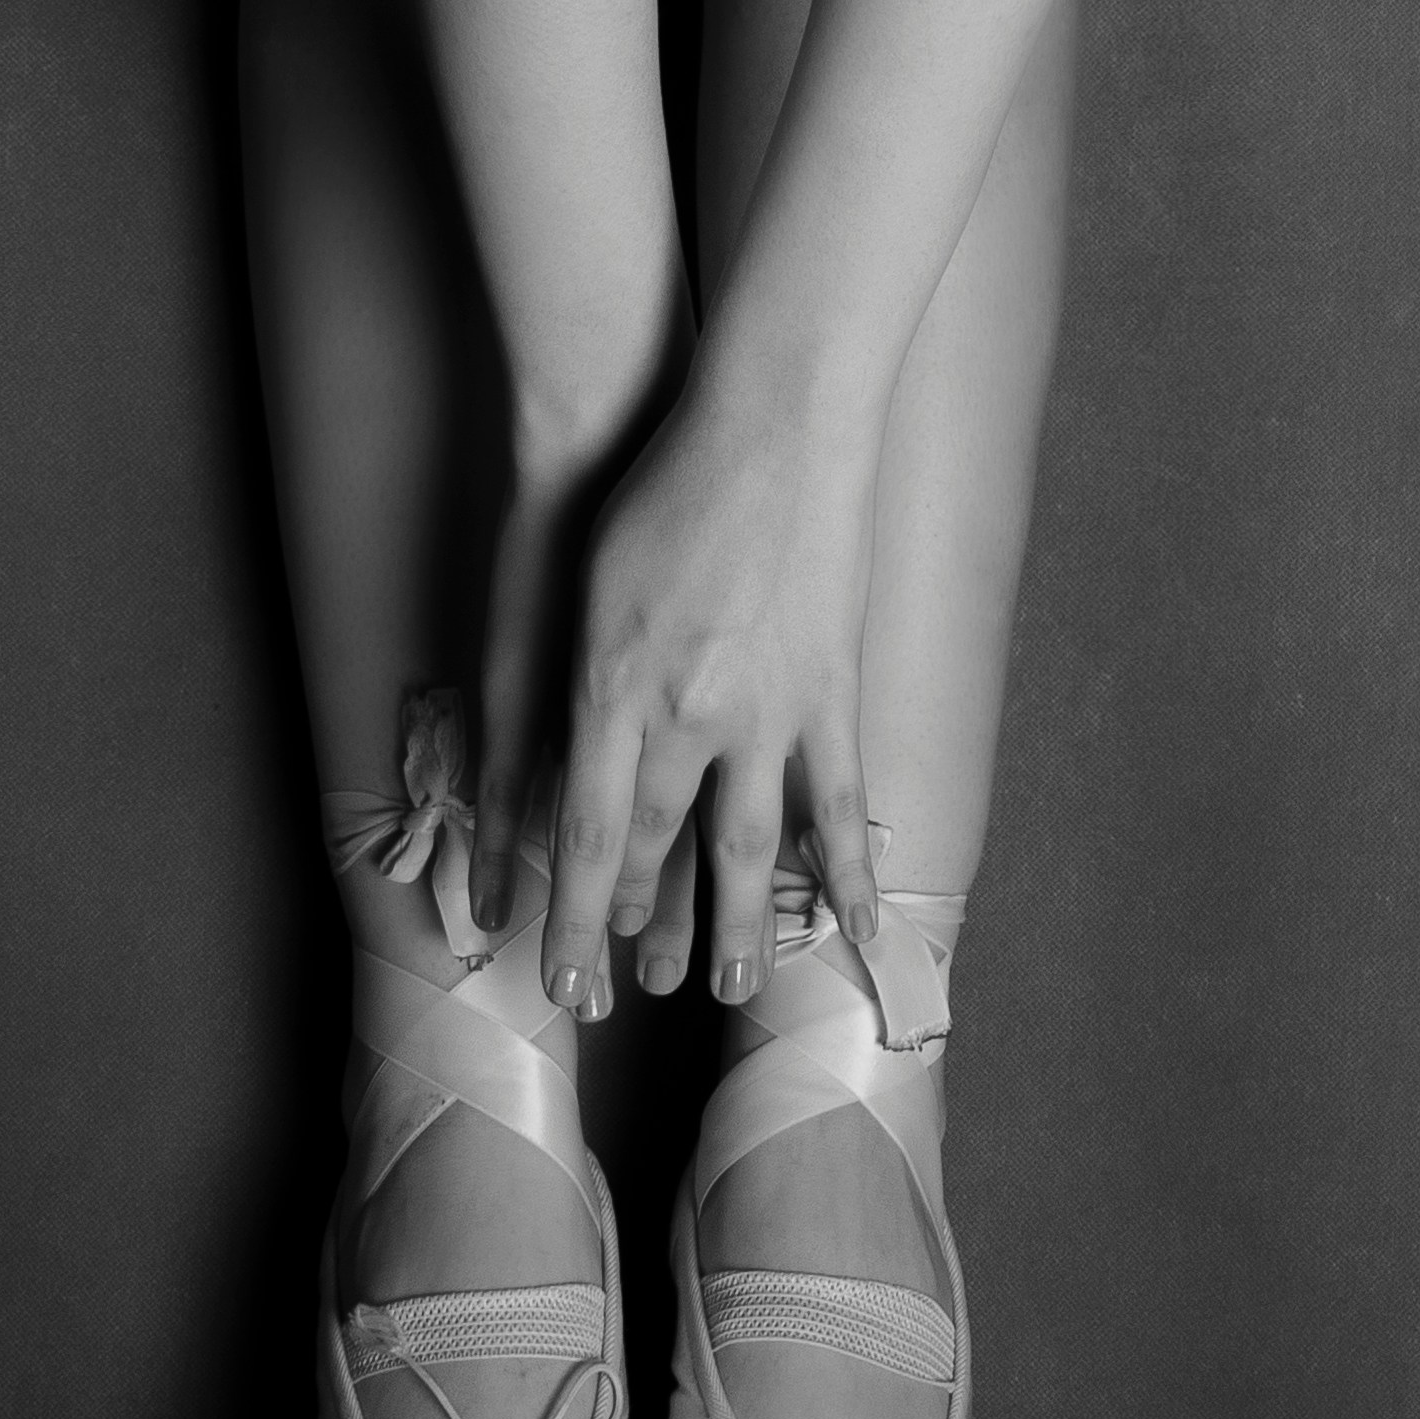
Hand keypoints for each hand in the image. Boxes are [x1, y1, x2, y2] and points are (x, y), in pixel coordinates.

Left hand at [537, 383, 883, 1018]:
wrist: (769, 424)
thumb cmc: (661, 487)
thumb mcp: (592, 588)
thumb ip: (582, 681)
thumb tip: (575, 754)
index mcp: (611, 688)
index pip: (583, 834)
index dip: (572, 915)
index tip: (562, 976)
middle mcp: (684, 716)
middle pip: (654, 848)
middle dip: (634, 926)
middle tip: (626, 994)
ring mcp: (767, 710)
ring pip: (743, 848)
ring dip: (733, 927)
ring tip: (725, 989)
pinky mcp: (830, 691)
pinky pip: (839, 801)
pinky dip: (846, 870)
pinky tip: (857, 928)